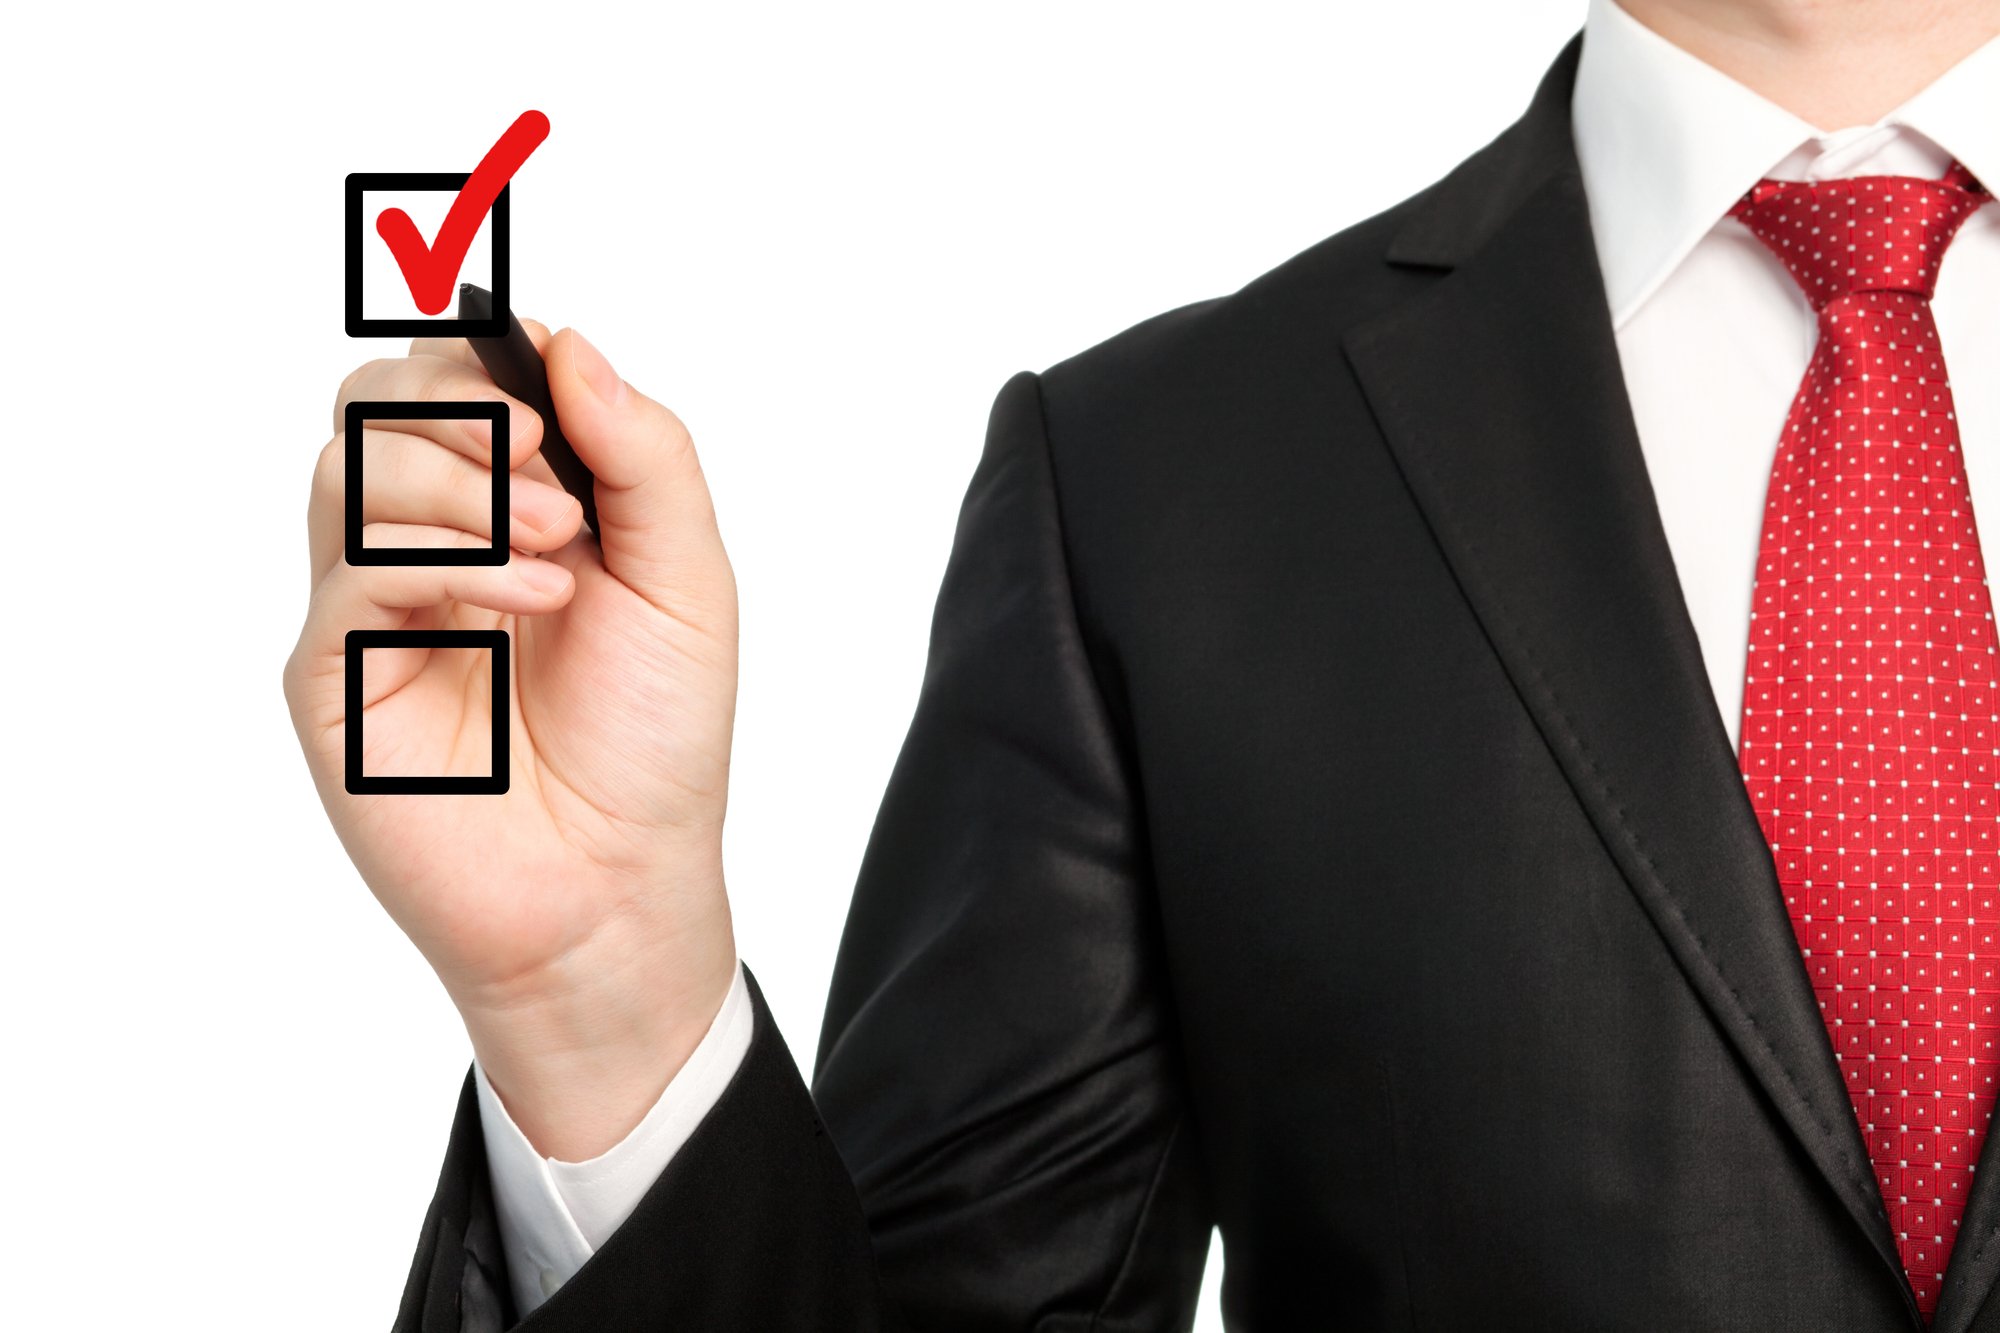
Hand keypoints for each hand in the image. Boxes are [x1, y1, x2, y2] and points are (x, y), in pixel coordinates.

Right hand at [284, 324, 739, 1159]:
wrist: (623, 886)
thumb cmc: (656, 743)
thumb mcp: (688, 579)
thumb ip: (643, 454)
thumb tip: (568, 342)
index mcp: (510, 507)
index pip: (452, 377)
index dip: (487, 357)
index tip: (553, 398)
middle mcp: (430, 544)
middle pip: (374, 399)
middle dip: (459, 407)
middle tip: (546, 466)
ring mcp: (374, 608)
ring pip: (347, 467)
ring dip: (459, 483)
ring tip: (556, 546)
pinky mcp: (335, 676)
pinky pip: (350, 571)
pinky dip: (445, 561)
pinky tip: (530, 599)